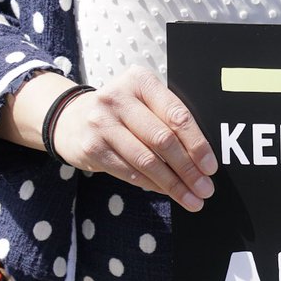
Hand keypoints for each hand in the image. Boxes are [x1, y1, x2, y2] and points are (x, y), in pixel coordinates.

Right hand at [51, 68, 218, 211]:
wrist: (70, 118)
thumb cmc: (122, 111)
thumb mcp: (144, 102)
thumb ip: (169, 119)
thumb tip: (203, 158)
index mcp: (140, 82)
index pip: (177, 115)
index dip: (197, 145)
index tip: (211, 167)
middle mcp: (118, 99)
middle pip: (163, 140)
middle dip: (188, 169)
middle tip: (205, 189)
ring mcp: (102, 123)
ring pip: (147, 161)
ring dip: (173, 185)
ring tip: (192, 199)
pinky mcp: (92, 148)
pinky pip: (130, 172)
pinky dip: (153, 185)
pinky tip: (167, 192)